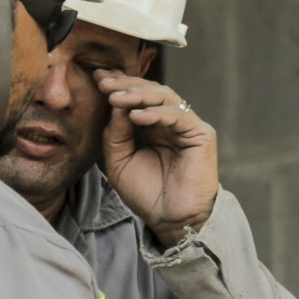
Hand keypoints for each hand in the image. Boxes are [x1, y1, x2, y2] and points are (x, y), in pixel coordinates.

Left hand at [96, 72, 219, 247]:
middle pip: (151, 90)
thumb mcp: (119, 161)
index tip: (96, 78)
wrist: (171, 220)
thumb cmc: (147, 194)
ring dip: (138, 95)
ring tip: (115, 98)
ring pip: (165, 97)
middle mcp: (172, 122)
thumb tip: (115, 104)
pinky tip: (134, 116)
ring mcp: (188, 126)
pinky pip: (178, 115)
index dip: (119, 85)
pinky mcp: (201, 135)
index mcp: (153, 126)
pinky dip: (155, 113)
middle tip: (103, 83)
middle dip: (126, 85)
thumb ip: (116, 134)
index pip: (138, 97)